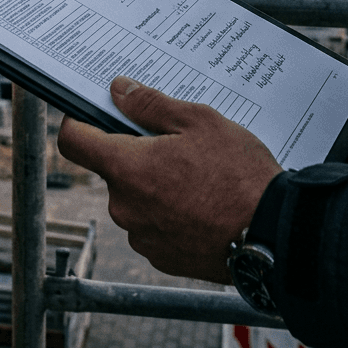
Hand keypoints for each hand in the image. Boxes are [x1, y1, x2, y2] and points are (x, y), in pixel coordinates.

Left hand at [58, 77, 281, 283]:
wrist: (273, 236)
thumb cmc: (239, 175)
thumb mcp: (198, 121)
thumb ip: (149, 105)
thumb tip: (117, 90)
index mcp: (127, 168)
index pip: (74, 142)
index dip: (78, 122)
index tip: (93, 113)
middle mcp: (125, 206)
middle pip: (112, 168)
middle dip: (136, 153)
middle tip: (176, 143)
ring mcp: (142, 236)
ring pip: (134, 196)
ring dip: (154, 183)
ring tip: (197, 175)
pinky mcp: (162, 257)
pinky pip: (152, 223)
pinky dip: (168, 211)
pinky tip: (201, 202)